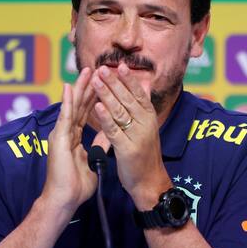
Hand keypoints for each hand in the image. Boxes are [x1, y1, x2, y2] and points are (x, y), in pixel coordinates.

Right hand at [41, 68, 109, 216]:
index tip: (103, 81)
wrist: (65, 199)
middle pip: (79, 104)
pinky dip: (67, 101)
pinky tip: (68, 87)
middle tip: (96, 68)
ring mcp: (61, 134)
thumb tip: (109, 131)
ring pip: (72, 106)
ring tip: (86, 70)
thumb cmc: (76, 184)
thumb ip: (99, 143)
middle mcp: (66, 132)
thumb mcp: (94, 158)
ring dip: (79, 88)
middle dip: (88, 86)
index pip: (86, 111)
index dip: (94, 96)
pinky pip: (64, 116)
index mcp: (73, 136)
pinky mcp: (59, 139)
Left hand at [92, 63, 171, 209]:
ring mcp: (137, 136)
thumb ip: (144, 106)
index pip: (139, 94)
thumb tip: (146, 84)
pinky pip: (114, 130)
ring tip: (96, 80)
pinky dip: (105, 117)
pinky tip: (97, 106)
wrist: (150, 182)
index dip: (129, 80)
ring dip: (107, 94)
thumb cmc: (146, 154)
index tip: (119, 65)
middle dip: (114, 82)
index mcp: (149, 117)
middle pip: (128, 99)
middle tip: (102, 68)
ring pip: (120, 111)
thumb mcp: (148, 127)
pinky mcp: (127, 149)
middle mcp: (145, 124)